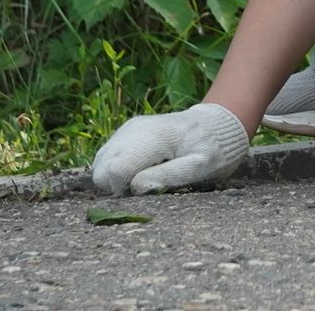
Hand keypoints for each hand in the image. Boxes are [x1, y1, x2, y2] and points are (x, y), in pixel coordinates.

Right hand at [91, 103, 249, 194]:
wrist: (214, 124)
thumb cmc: (211, 148)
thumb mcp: (201, 165)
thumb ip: (169, 175)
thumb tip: (136, 188)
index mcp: (153, 137)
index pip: (116, 170)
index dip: (127, 189)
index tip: (149, 189)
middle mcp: (132, 131)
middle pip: (102, 171)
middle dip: (119, 187)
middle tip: (150, 184)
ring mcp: (125, 131)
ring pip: (99, 166)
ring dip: (117, 180)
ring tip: (148, 175)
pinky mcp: (123, 136)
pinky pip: (105, 161)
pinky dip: (117, 172)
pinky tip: (141, 170)